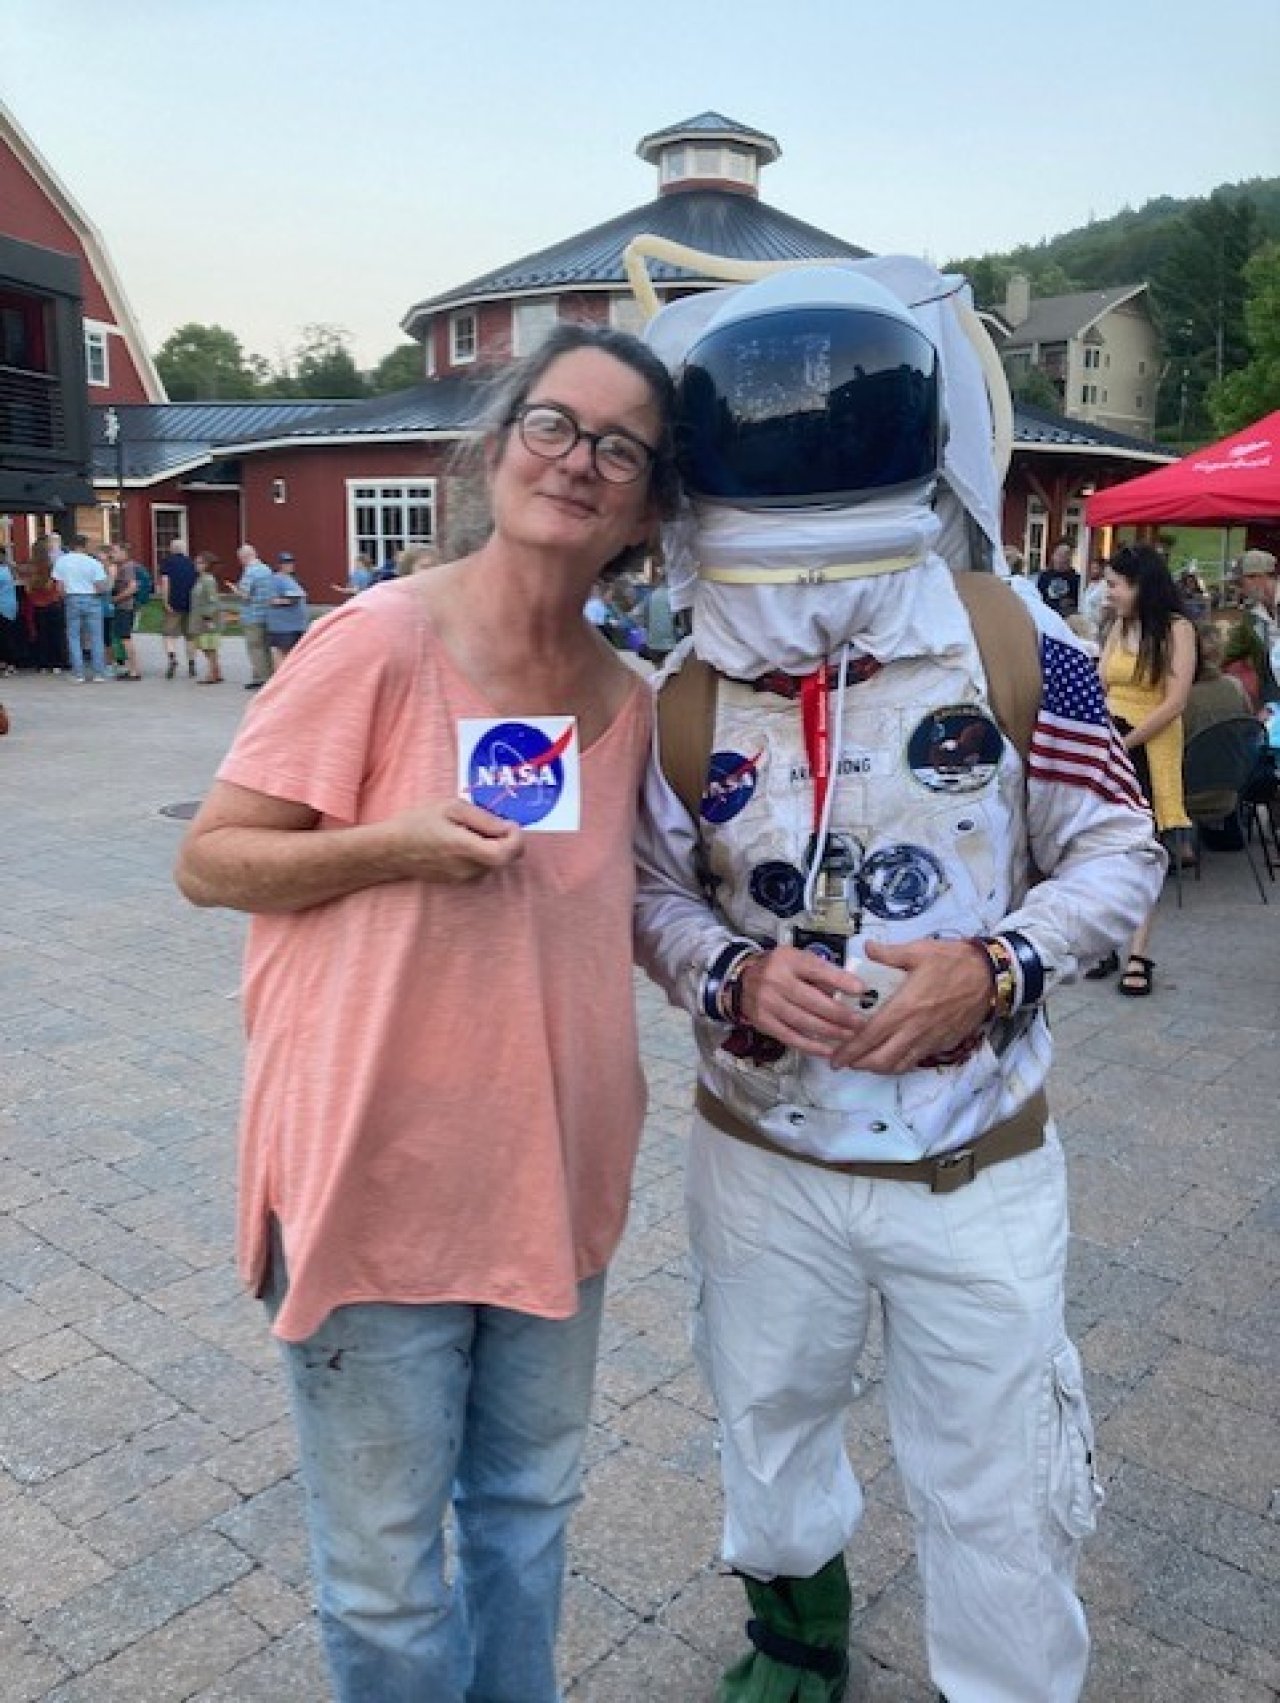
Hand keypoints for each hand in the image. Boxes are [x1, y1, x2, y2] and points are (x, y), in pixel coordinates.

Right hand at [385, 797, 524, 884]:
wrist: (392, 850)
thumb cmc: (419, 823)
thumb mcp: (451, 808)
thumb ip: (483, 818)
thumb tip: (508, 828)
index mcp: (465, 848)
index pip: (506, 854)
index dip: (516, 839)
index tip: (509, 824)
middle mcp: (468, 869)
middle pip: (504, 858)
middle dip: (504, 839)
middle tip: (487, 822)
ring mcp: (464, 878)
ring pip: (494, 862)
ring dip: (490, 845)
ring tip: (467, 830)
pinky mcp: (460, 881)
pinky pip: (481, 866)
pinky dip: (480, 853)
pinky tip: (460, 841)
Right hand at [736, 945, 866, 1057]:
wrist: (742, 980)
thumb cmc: (780, 969)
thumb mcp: (798, 959)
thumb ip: (821, 973)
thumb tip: (850, 991)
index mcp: (788, 960)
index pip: (817, 970)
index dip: (840, 981)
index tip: (861, 990)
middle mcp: (776, 981)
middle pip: (812, 1001)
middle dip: (840, 1014)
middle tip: (861, 1023)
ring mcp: (768, 1003)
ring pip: (804, 1022)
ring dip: (830, 1032)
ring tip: (850, 1037)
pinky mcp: (764, 1022)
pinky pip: (791, 1038)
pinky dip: (812, 1046)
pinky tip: (829, 1050)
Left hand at [829, 938, 993, 1074]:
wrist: (990, 975)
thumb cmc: (953, 961)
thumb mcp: (919, 950)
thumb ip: (889, 953)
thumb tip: (867, 948)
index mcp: (905, 1007)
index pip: (870, 1036)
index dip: (850, 1051)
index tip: (835, 1058)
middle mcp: (915, 1029)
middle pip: (882, 1060)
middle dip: (860, 1065)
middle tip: (844, 1061)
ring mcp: (930, 1039)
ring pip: (900, 1065)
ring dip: (878, 1068)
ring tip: (864, 1062)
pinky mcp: (943, 1043)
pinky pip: (916, 1060)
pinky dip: (899, 1063)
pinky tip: (891, 1055)